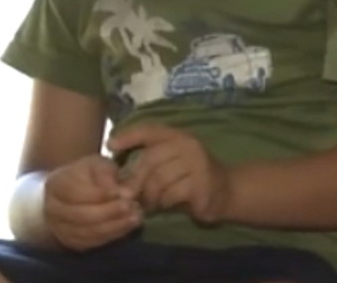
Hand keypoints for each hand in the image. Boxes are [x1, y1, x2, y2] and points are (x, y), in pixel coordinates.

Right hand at [43, 155, 141, 250]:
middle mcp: (52, 209)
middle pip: (82, 215)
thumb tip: (121, 191)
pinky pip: (93, 242)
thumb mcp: (95, 164)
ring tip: (135, 217)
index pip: (75, 193)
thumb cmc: (86, 175)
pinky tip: (126, 227)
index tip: (123, 192)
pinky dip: (112, 236)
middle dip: (110, 212)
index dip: (100, 194)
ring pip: (89, 232)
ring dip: (115, 226)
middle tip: (132, 206)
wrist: (70, 194)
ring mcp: (60, 229)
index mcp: (55, 185)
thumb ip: (106, 172)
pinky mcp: (71, 242)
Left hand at [108, 125, 234, 223]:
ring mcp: (198, 162)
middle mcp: (188, 144)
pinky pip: (172, 194)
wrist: (226, 192)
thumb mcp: (170, 162)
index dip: (128, 136)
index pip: (149, 130)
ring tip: (150, 203)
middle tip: (129, 195)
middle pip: (150, 159)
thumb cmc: (190, 177)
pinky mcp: (203, 183)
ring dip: (150, 195)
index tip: (110, 145)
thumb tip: (117, 173)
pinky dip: (164, 203)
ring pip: (159, 179)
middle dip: (136, 180)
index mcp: (177, 135)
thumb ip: (148, 161)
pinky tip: (166, 206)